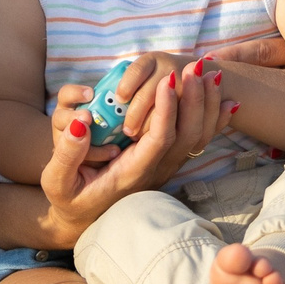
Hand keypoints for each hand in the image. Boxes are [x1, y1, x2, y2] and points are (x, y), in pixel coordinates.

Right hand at [36, 58, 228, 243]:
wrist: (82, 217)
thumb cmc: (68, 198)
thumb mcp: (56, 182)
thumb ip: (67, 154)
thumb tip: (81, 121)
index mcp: (131, 173)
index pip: (158, 140)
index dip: (166, 110)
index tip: (168, 80)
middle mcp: (154, 169)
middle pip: (185, 135)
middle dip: (193, 99)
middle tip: (196, 66)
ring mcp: (163, 166)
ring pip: (196, 136)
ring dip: (207, 104)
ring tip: (212, 72)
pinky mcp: (164, 159)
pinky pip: (196, 139)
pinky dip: (213, 119)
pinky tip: (227, 100)